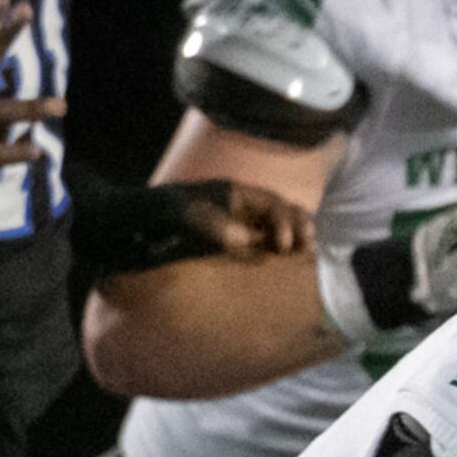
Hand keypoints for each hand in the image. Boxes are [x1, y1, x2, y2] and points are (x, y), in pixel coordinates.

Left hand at [172, 178, 314, 260]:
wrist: (148, 227)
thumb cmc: (168, 215)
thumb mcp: (188, 214)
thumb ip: (214, 224)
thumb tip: (244, 239)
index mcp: (238, 194)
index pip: (272, 202)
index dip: (285, 221)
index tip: (283, 245)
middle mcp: (246, 208)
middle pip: (285, 211)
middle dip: (300, 225)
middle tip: (308, 245)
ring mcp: (246, 225)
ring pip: (282, 227)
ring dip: (297, 237)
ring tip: (307, 252)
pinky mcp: (243, 245)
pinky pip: (270, 244)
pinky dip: (285, 251)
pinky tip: (292, 262)